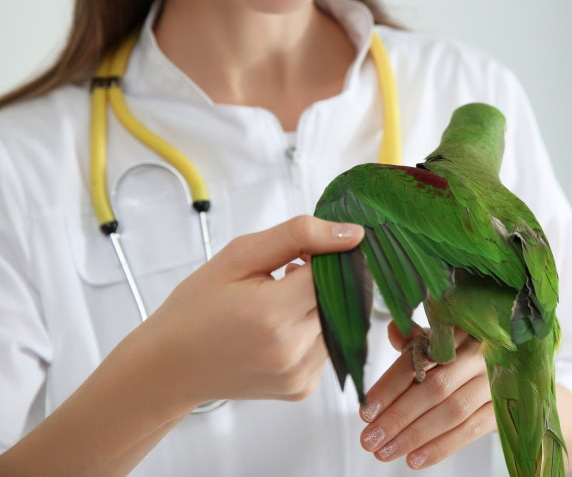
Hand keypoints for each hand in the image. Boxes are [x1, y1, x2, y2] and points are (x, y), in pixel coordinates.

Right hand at [139, 215, 363, 407]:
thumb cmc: (196, 308)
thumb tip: (351, 233)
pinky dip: (313, 331)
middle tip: (287, 274)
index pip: (332, 271)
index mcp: (272, 313)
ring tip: (279, 301)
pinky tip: (281, 326)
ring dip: (319, 306)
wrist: (169, 366)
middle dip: (322, 280)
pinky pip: (327, 348)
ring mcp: (298, 374)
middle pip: (339, 298)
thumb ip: (297, 236)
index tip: (302, 252)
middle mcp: (291, 350)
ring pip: (339, 323)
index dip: (323, 254)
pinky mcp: (301, 388)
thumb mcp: (238, 256)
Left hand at [358, 322, 496, 469]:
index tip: (367, 411)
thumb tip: (393, 329)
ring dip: (415, 435)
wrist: (508, 362)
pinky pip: (472, 430)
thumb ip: (415, 339)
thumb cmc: (463, 352)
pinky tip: (416, 459)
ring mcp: (494, 381)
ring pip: (452, 411)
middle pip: (434, 388)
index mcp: (456, 331)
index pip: (418, 360)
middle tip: (370, 439)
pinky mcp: (503, 407)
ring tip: (387, 451)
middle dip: (398, 417)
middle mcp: (478, 354)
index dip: (391, 386)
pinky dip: (442, 447)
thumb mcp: (441, 340)